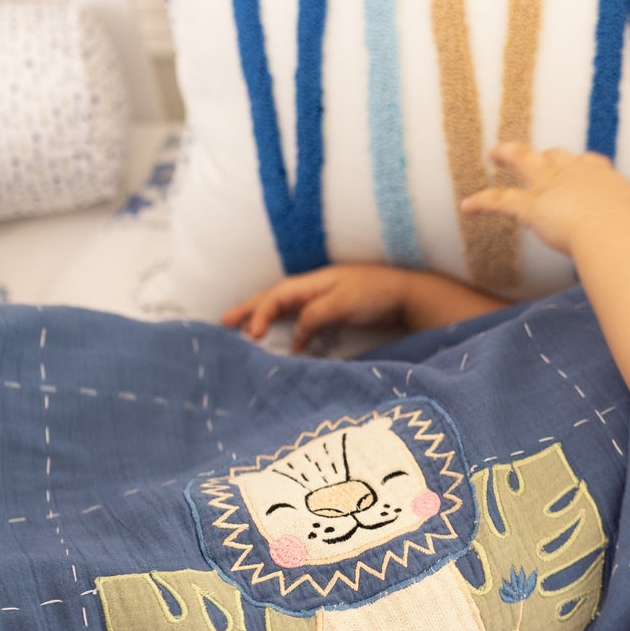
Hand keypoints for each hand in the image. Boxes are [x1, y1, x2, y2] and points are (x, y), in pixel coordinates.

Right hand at [220, 264, 414, 353]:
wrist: (407, 296)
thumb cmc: (376, 293)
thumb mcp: (343, 304)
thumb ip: (315, 316)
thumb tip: (294, 336)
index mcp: (313, 282)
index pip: (277, 296)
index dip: (260, 313)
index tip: (251, 335)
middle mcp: (313, 289)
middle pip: (273, 298)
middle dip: (247, 309)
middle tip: (222, 323)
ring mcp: (322, 300)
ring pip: (284, 309)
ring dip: (263, 318)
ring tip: (242, 333)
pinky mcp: (332, 313)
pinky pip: (302, 321)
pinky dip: (289, 331)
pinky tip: (288, 348)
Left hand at [460, 143, 629, 257]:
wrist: (615, 231)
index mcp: (602, 177)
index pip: (590, 164)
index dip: (583, 166)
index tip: (582, 168)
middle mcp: (574, 173)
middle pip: (556, 155)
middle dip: (544, 155)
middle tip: (538, 155)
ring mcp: (551, 186)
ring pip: (523, 160)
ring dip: (507, 154)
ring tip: (494, 154)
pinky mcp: (531, 206)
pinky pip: (500, 200)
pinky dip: (482, 202)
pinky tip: (466, 206)